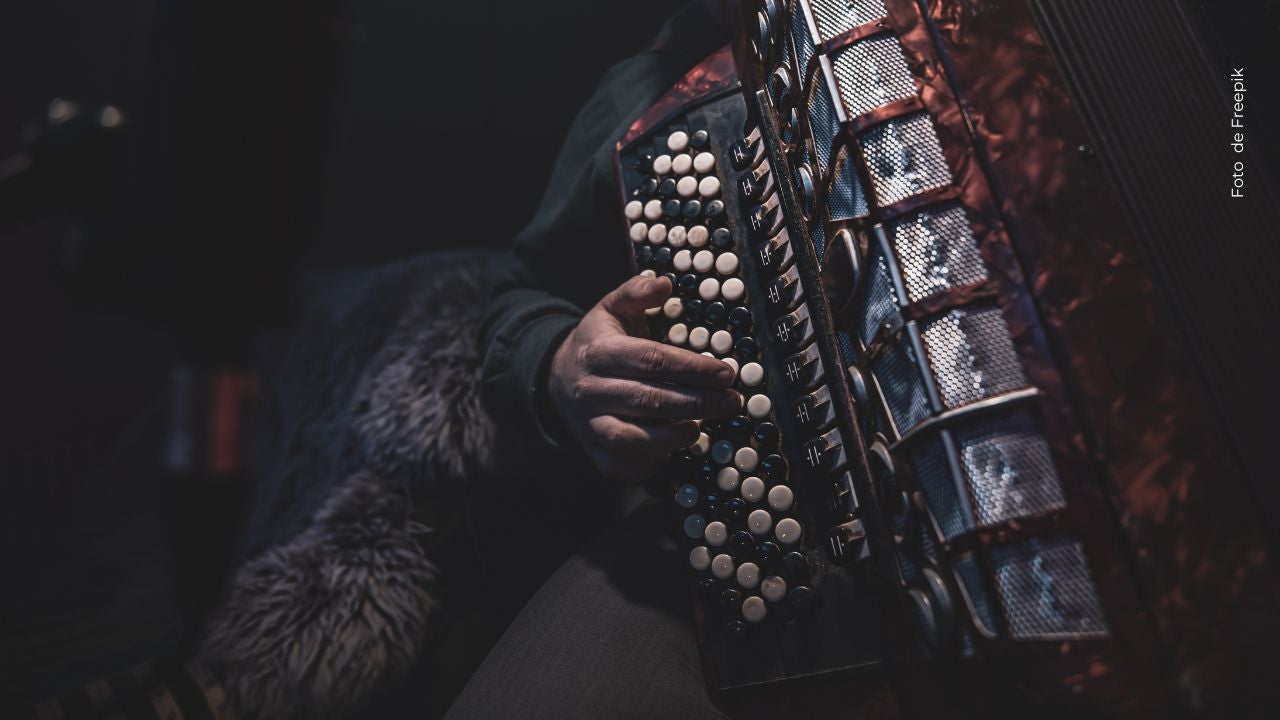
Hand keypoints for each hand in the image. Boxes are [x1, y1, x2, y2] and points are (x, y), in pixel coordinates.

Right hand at [548, 275, 740, 482]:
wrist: (555, 379)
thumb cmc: (598, 342)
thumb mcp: (611, 309)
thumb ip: (636, 293)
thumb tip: (665, 282)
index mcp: (599, 353)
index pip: (652, 361)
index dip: (692, 367)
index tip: (725, 372)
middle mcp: (590, 391)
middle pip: (649, 400)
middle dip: (697, 402)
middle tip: (730, 401)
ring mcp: (590, 425)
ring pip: (632, 439)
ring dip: (673, 436)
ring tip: (701, 427)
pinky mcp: (594, 452)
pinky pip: (624, 465)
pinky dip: (652, 461)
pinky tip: (675, 446)